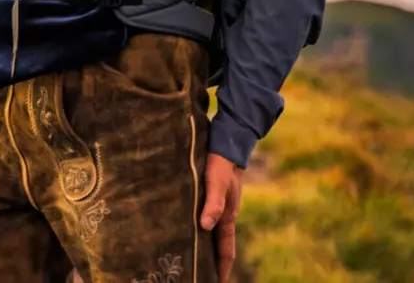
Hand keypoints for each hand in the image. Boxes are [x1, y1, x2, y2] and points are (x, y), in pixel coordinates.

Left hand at [201, 152, 243, 281]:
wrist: (226, 142)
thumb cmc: (221, 164)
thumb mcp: (217, 183)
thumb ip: (213, 204)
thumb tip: (206, 227)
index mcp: (227, 217)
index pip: (226, 251)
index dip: (222, 269)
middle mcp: (223, 215)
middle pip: (218, 246)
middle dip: (212, 263)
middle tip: (200, 276)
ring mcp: (217, 206)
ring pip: (211, 233)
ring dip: (204, 247)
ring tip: (191, 260)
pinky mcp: (210, 197)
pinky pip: (205, 220)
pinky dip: (198, 230)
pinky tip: (186, 230)